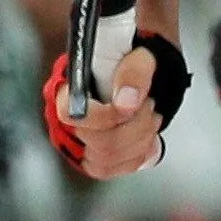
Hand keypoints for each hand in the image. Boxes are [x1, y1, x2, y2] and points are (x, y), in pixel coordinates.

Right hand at [41, 30, 188, 177]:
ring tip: (151, 117)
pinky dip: (140, 153)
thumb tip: (126, 101)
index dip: (103, 116)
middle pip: (94, 144)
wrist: (145, 59)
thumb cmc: (137, 53)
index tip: (132, 105)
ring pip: (105, 162)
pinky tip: (149, 134)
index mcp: (69, 87)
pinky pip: (116, 169)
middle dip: (132, 128)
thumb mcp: (140, 51)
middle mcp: (70, 116)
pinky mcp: (101, 151)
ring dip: (139, 141)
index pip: (69, 114)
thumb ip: (134, 72)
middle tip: (149, 106)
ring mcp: (83, 137)